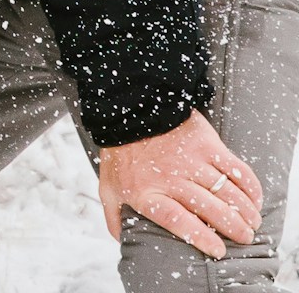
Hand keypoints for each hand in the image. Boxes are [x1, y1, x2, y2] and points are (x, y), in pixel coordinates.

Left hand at [97, 110, 262, 258]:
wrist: (129, 112)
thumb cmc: (120, 156)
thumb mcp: (108, 187)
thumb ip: (114, 216)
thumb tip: (121, 240)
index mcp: (146, 193)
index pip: (178, 221)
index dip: (201, 238)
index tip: (219, 250)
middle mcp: (170, 178)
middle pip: (210, 209)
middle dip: (234, 228)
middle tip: (245, 238)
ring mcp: (190, 160)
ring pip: (227, 192)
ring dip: (246, 211)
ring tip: (252, 223)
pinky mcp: (206, 144)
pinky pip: (236, 169)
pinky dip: (250, 187)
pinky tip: (254, 199)